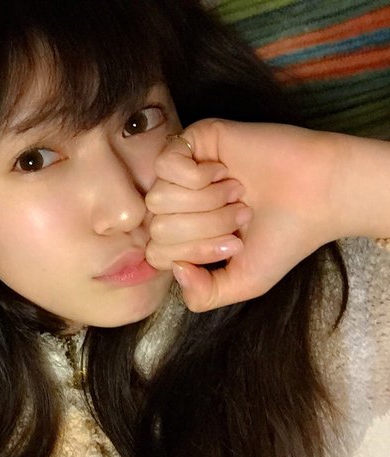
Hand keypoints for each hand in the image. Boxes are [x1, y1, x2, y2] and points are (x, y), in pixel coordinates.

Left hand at [146, 119, 345, 311]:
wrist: (319, 194)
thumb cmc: (284, 236)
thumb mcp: (242, 282)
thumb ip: (202, 295)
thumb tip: (175, 269)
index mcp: (184, 235)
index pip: (157, 253)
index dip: (193, 253)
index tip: (233, 244)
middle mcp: (178, 204)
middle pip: (157, 227)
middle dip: (205, 228)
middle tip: (241, 215)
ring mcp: (181, 172)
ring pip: (158, 198)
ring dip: (205, 202)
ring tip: (237, 195)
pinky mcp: (191, 141)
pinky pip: (164, 166)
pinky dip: (197, 177)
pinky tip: (224, 173)